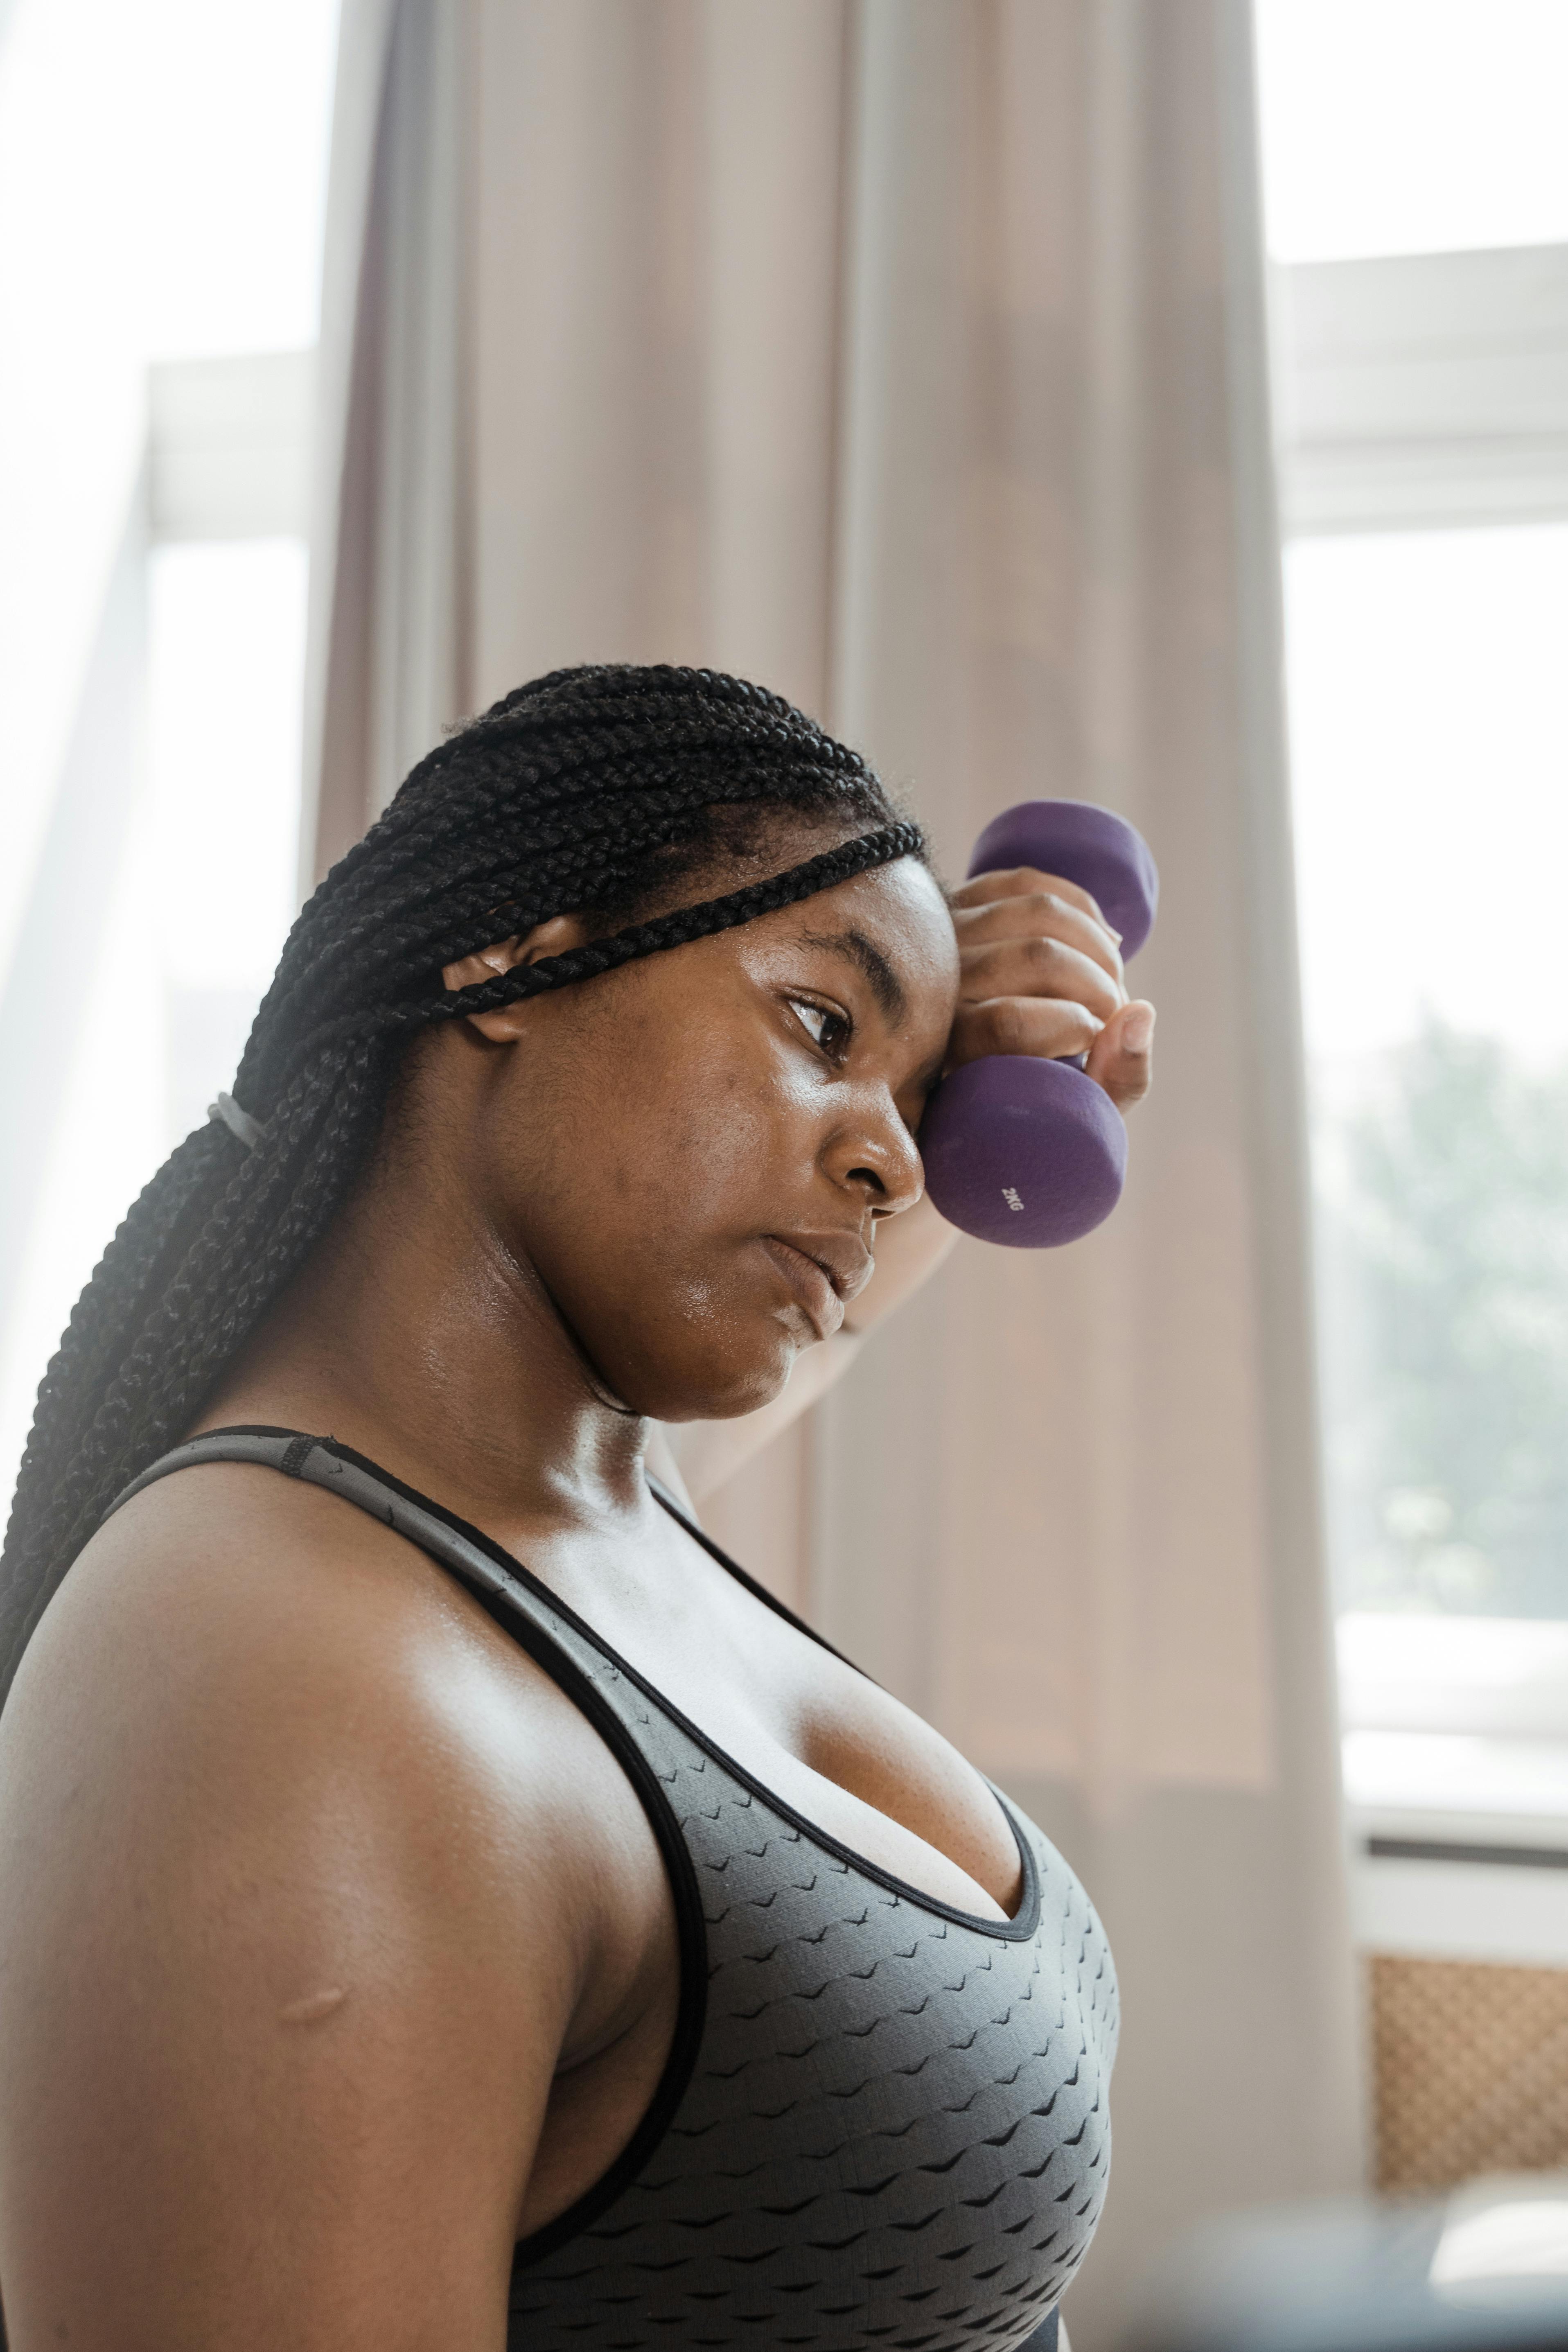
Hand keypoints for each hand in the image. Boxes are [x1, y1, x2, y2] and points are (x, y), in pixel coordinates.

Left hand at [946, 866, 1154, 1112]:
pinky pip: (1027, 882)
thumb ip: (1119, 1080)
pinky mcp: (956, 901)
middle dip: (1099, 984)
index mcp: (942, 1047)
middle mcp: (933, 984)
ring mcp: (942, 935)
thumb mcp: (1074, 1113)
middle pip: (1037, 957)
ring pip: (1040, 911)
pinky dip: (1079, 906)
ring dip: (1097, 945)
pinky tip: (1101, 942)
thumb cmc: (1023, 1098)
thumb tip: (1139, 1011)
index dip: (1078, 1024)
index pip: (1011, 1021)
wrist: (957, 1078)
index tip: (1095, 1039)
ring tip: (1108, 982)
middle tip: (1111, 1012)